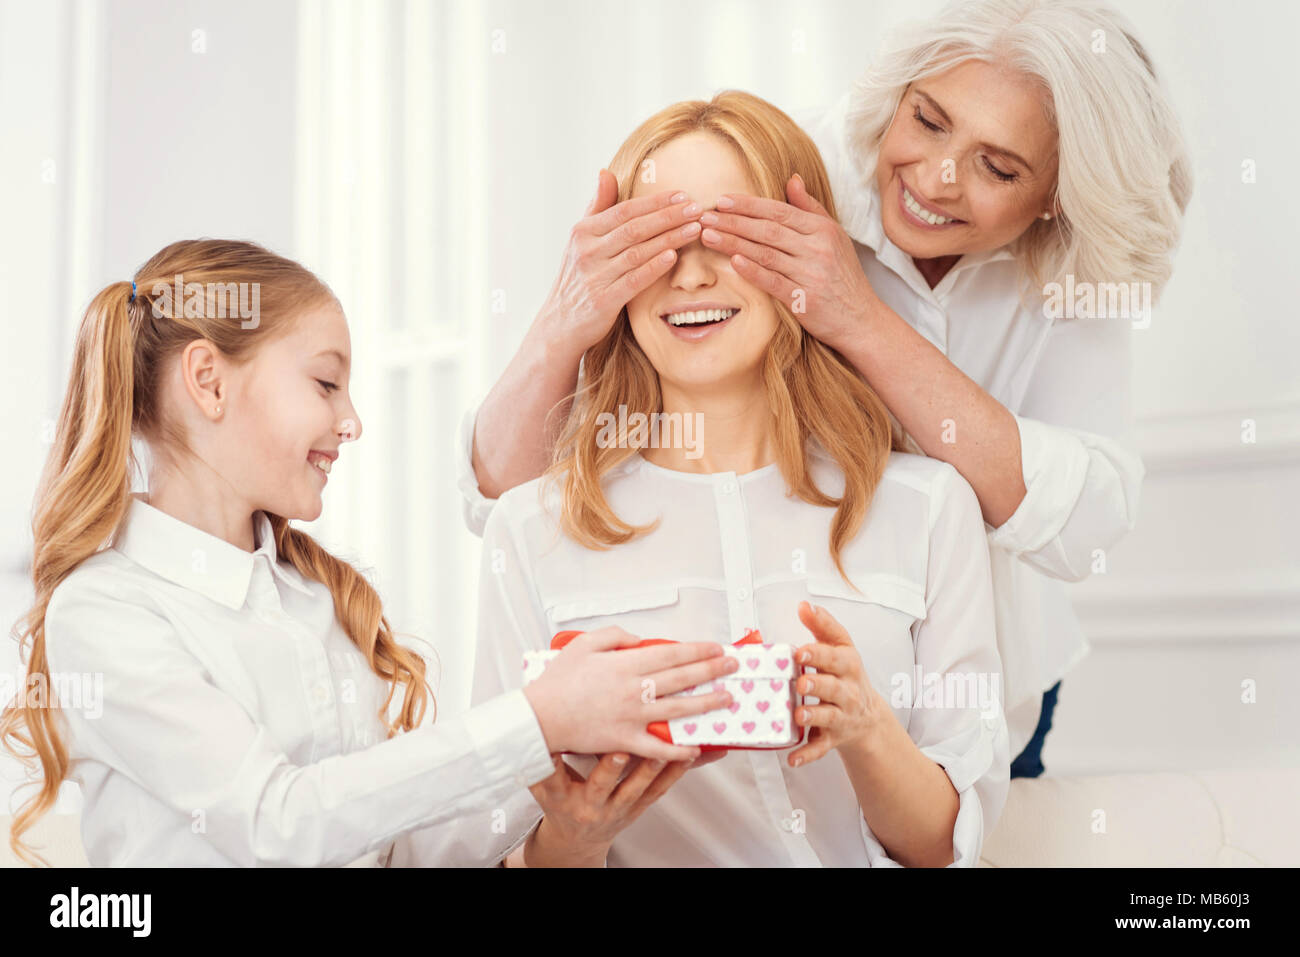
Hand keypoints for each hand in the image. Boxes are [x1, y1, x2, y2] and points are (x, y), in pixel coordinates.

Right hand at [522, 752, 696, 865]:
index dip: (555, 767)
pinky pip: (658, 790)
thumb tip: (529, 725)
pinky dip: (674, 772)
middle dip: (610, 769)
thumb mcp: (541, 786)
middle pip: (600, 786)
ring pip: (636, 788)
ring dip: (651, 768)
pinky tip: (688, 756)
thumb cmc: (560, 802)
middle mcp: (589, 805)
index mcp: (560, 798)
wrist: (576, 838)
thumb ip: (540, 760)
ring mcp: (616, 809)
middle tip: (618, 751)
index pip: (554, 780)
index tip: (557, 750)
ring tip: (663, 750)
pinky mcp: (638, 808)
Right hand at [523, 626, 738, 761]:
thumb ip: (615, 637)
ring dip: (707, 703)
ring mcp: (631, 717)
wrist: (539, 718)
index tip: (716, 648)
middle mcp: (633, 689)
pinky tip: (696, 747)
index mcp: (625, 664)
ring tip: (727, 699)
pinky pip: (658, 747)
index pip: (671, 654)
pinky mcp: (625, 741)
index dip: (698, 650)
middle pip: (682, 677)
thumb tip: (639, 640)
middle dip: (712, 670)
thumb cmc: (557, 682)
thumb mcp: (583, 645)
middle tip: (732, 666)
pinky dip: (679, 749)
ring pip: (678, 709)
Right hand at [539, 169, 705, 351]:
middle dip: (669, 217)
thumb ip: (596, 207)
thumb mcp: (580, 239)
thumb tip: (605, 173)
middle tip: (697, 209)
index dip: (655, 202)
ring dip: (669, 239)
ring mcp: (594, 276)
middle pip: (634, 228)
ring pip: (638, 252)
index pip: (625, 210)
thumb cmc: (578, 277)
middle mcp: (587, 251)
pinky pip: (634, 280)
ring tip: (694, 229)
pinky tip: (673, 257)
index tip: (682, 196)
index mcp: (583, 232)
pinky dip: (654, 267)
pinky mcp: (603, 300)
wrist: (561, 322)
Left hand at [697, 173, 876, 351]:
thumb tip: (792, 179)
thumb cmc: (843, 276)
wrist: (860, 318)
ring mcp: (811, 274)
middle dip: (733, 221)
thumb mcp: (834, 236)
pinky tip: (733, 262)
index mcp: (822, 230)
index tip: (722, 201)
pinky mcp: (804, 300)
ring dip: (734, 243)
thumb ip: (811, 208)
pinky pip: (773, 282)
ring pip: (766, 253)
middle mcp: (817, 248)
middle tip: (705, 216)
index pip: (779, 211)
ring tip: (708, 235)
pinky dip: (753, 271)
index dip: (749, 205)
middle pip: (768, 230)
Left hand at [787, 601, 887, 767]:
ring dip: (813, 716)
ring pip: (829, 717)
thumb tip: (804, 605)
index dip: (818, 654)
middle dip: (818, 684)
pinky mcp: (833, 738)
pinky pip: (821, 747)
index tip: (800, 651)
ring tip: (798, 714)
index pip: (836, 657)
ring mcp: (841, 716)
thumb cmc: (845, 675)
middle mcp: (847, 692)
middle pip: (834, 688)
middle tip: (801, 683)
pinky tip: (792, 758)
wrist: (867, 717)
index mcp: (847, 666)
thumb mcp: (840, 648)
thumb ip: (823, 626)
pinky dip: (807, 754)